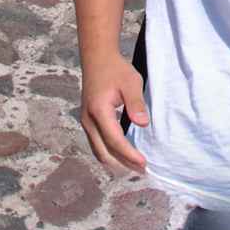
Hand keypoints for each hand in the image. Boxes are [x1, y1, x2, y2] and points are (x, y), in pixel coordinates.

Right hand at [76, 50, 152, 176]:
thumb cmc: (116, 69)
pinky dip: (110, 153)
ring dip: (116, 161)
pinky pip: (97, 144)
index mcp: (99, 111)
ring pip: (98, 151)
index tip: (144, 163)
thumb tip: (143, 124)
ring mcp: (85, 122)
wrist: (97, 59)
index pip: (114, 140)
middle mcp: (88, 120)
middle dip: (123, 164)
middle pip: (104, 152)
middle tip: (142, 171)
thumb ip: (136, 103)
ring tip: (134, 166)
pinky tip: (123, 155)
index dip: (129, 154)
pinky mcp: (88, 122)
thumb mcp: (131, 82)